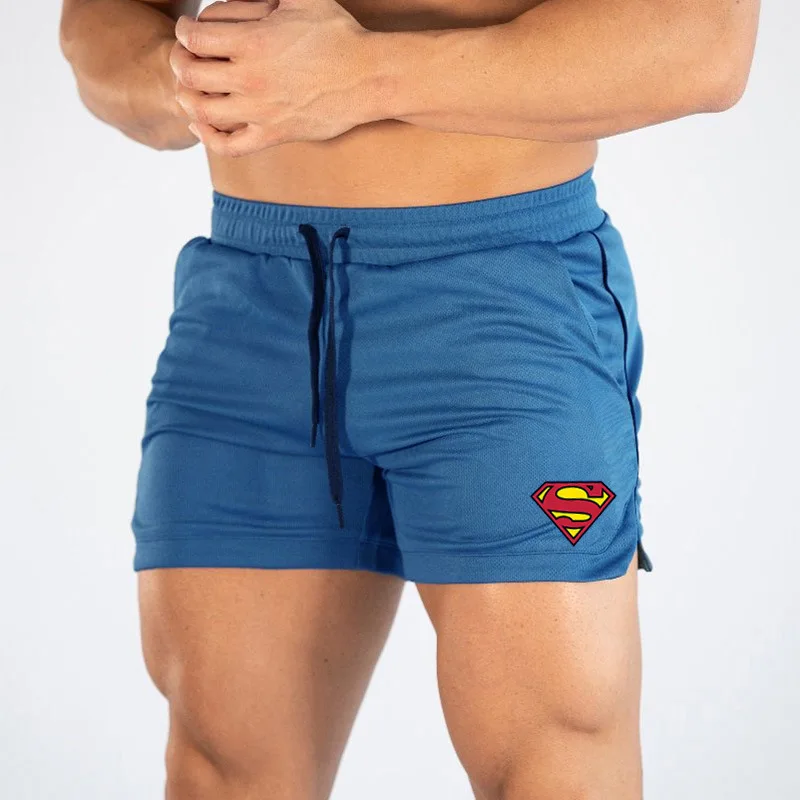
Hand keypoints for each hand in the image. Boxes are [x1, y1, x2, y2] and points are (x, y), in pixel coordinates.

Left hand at [169, 0, 379, 156]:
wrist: (367, 78)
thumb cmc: (338, 35)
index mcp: (252, 42)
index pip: (193, 37)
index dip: (183, 30)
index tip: (187, 30)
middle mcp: (250, 79)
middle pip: (190, 74)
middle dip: (180, 62)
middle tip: (184, 58)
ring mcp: (260, 111)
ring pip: (203, 111)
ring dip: (188, 98)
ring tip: (190, 89)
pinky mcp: (273, 135)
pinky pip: (228, 145)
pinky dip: (208, 137)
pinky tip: (202, 126)